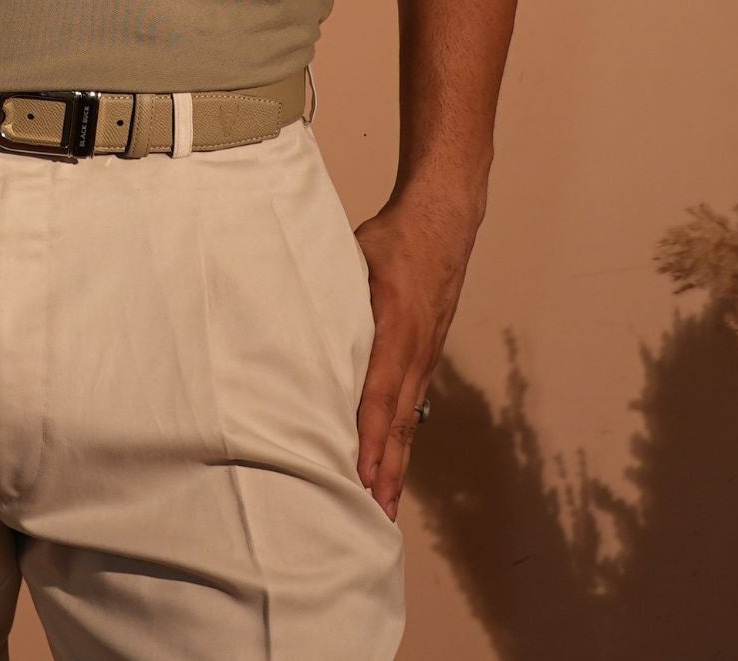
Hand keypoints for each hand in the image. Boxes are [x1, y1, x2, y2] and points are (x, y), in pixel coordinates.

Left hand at [351, 184, 478, 520]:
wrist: (444, 222)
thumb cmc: (394, 238)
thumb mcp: (356, 257)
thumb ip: (330, 290)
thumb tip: (293, 314)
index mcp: (395, 326)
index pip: (378, 391)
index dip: (369, 436)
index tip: (359, 472)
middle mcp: (415, 350)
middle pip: (398, 420)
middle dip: (385, 470)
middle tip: (372, 514)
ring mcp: (425, 356)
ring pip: (409, 420)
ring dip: (397, 464)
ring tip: (383, 507)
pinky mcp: (427, 356)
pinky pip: (414, 405)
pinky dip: (403, 439)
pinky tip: (394, 463)